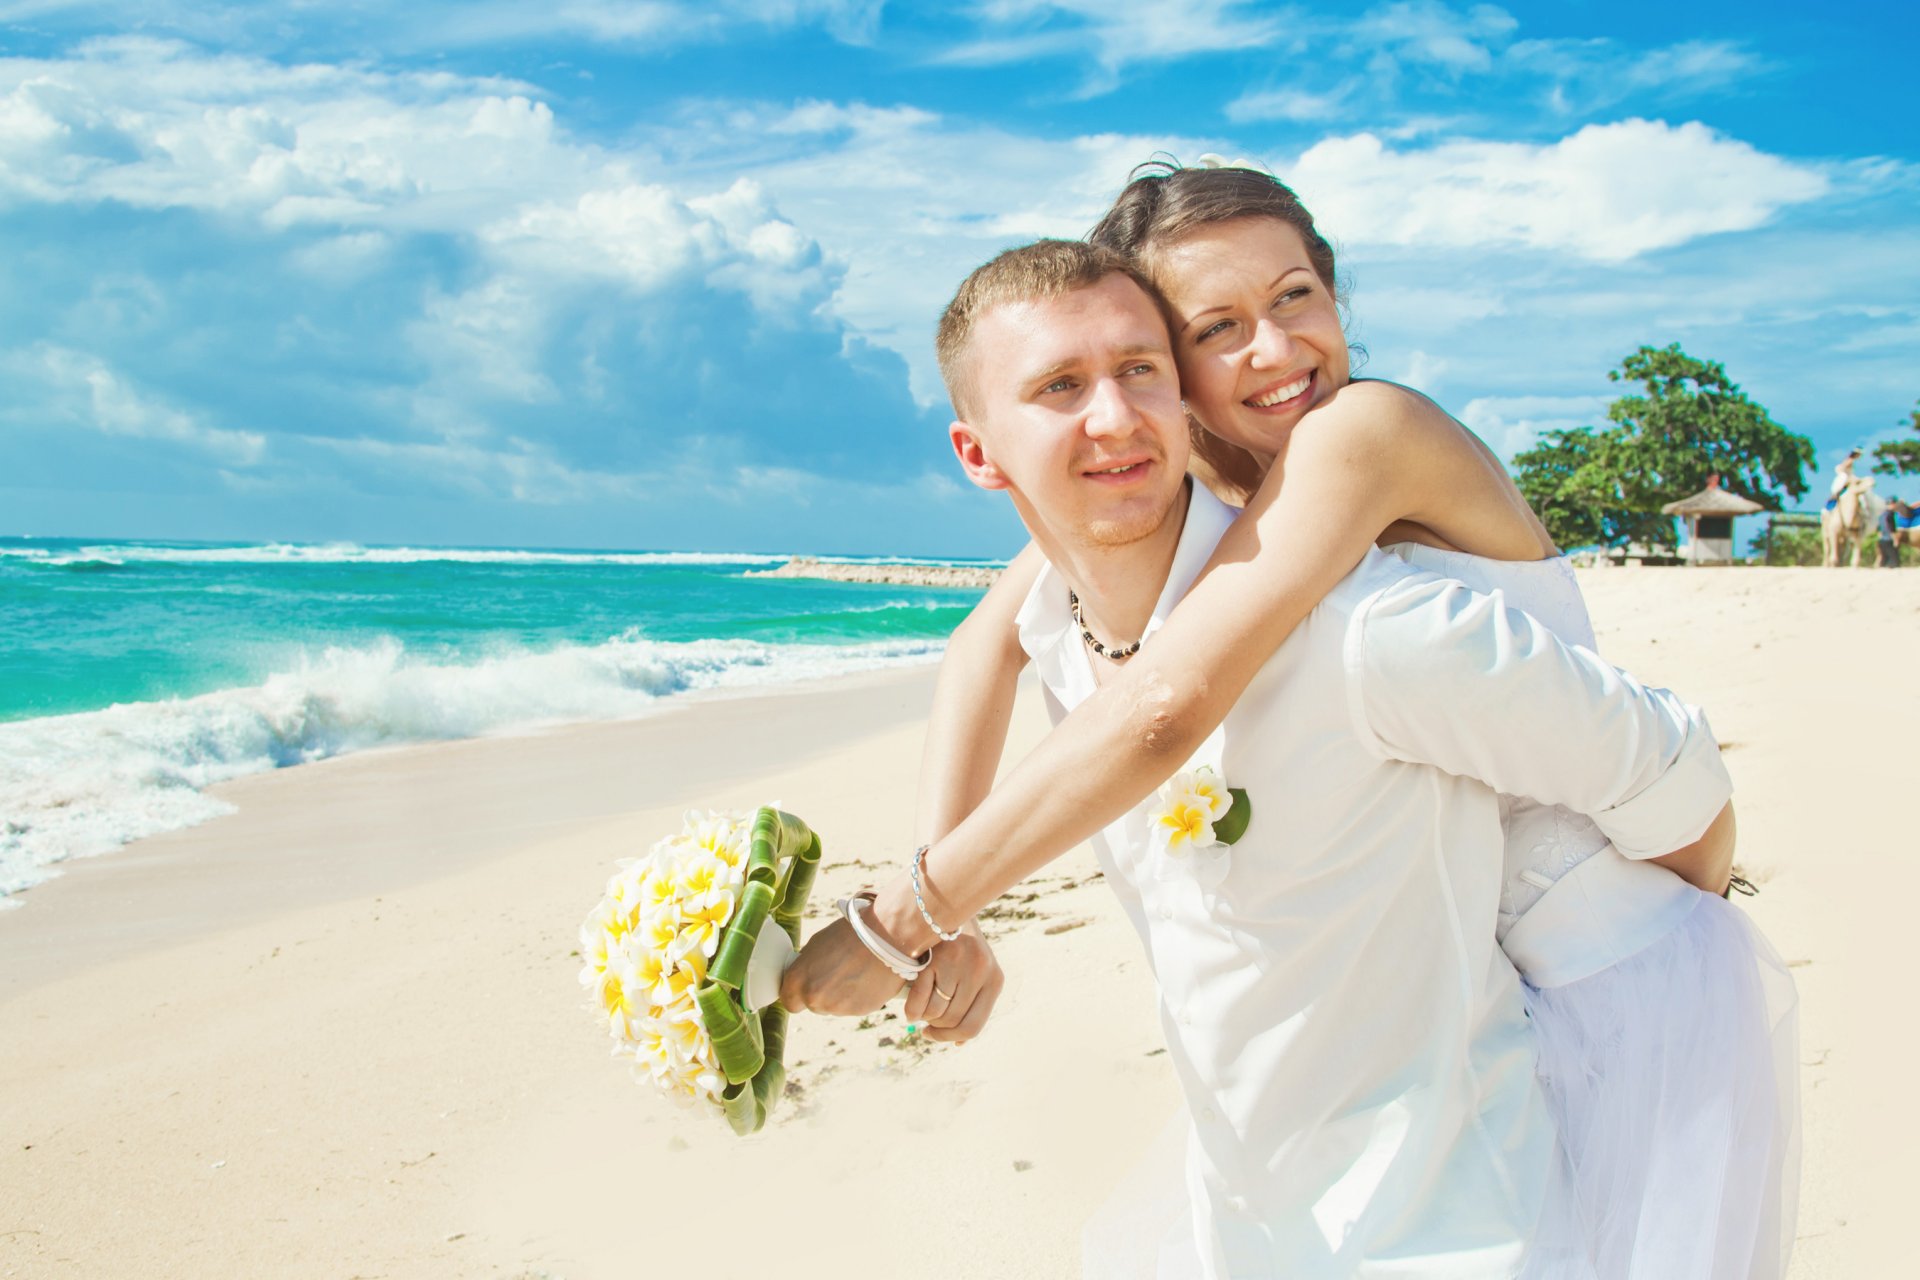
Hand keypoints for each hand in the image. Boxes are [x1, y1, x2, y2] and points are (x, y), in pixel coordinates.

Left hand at [779, 917, 905, 1016]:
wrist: (886, 936)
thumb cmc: (850, 933)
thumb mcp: (818, 944)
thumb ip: (807, 966)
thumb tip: (806, 975)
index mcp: (798, 979)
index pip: (789, 1001)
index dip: (797, 994)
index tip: (806, 987)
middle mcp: (815, 998)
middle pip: (813, 1005)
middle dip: (821, 993)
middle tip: (837, 973)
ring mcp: (837, 1008)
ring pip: (834, 1007)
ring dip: (841, 995)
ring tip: (855, 972)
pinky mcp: (859, 1011)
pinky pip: (854, 1007)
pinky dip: (858, 997)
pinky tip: (866, 978)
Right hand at [903, 923, 1003, 1043]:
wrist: (946, 908)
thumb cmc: (960, 949)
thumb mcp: (974, 974)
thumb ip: (970, 1005)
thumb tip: (958, 1044)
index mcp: (995, 980)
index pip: (973, 1027)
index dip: (951, 1039)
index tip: (935, 1035)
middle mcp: (979, 972)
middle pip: (952, 1022)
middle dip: (935, 1028)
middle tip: (925, 1025)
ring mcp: (957, 964)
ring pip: (935, 1012)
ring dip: (923, 1017)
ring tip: (920, 1008)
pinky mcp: (934, 958)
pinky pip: (918, 1000)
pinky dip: (911, 1010)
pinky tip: (910, 1008)